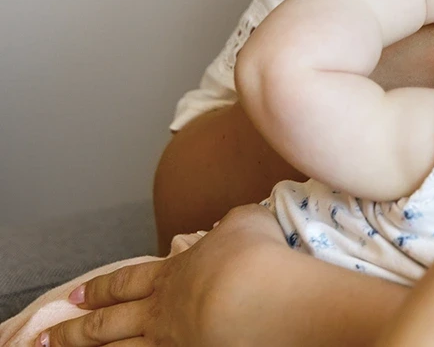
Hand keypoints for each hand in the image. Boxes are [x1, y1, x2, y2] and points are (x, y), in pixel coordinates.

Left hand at [43, 205, 285, 346]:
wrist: (263, 298)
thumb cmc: (255, 256)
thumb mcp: (245, 223)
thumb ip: (233, 225)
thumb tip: (231, 226)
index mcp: (172, 275)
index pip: (126, 283)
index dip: (100, 290)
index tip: (76, 297)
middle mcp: (163, 312)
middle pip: (108, 323)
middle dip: (74, 332)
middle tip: (47, 339)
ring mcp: (174, 342)